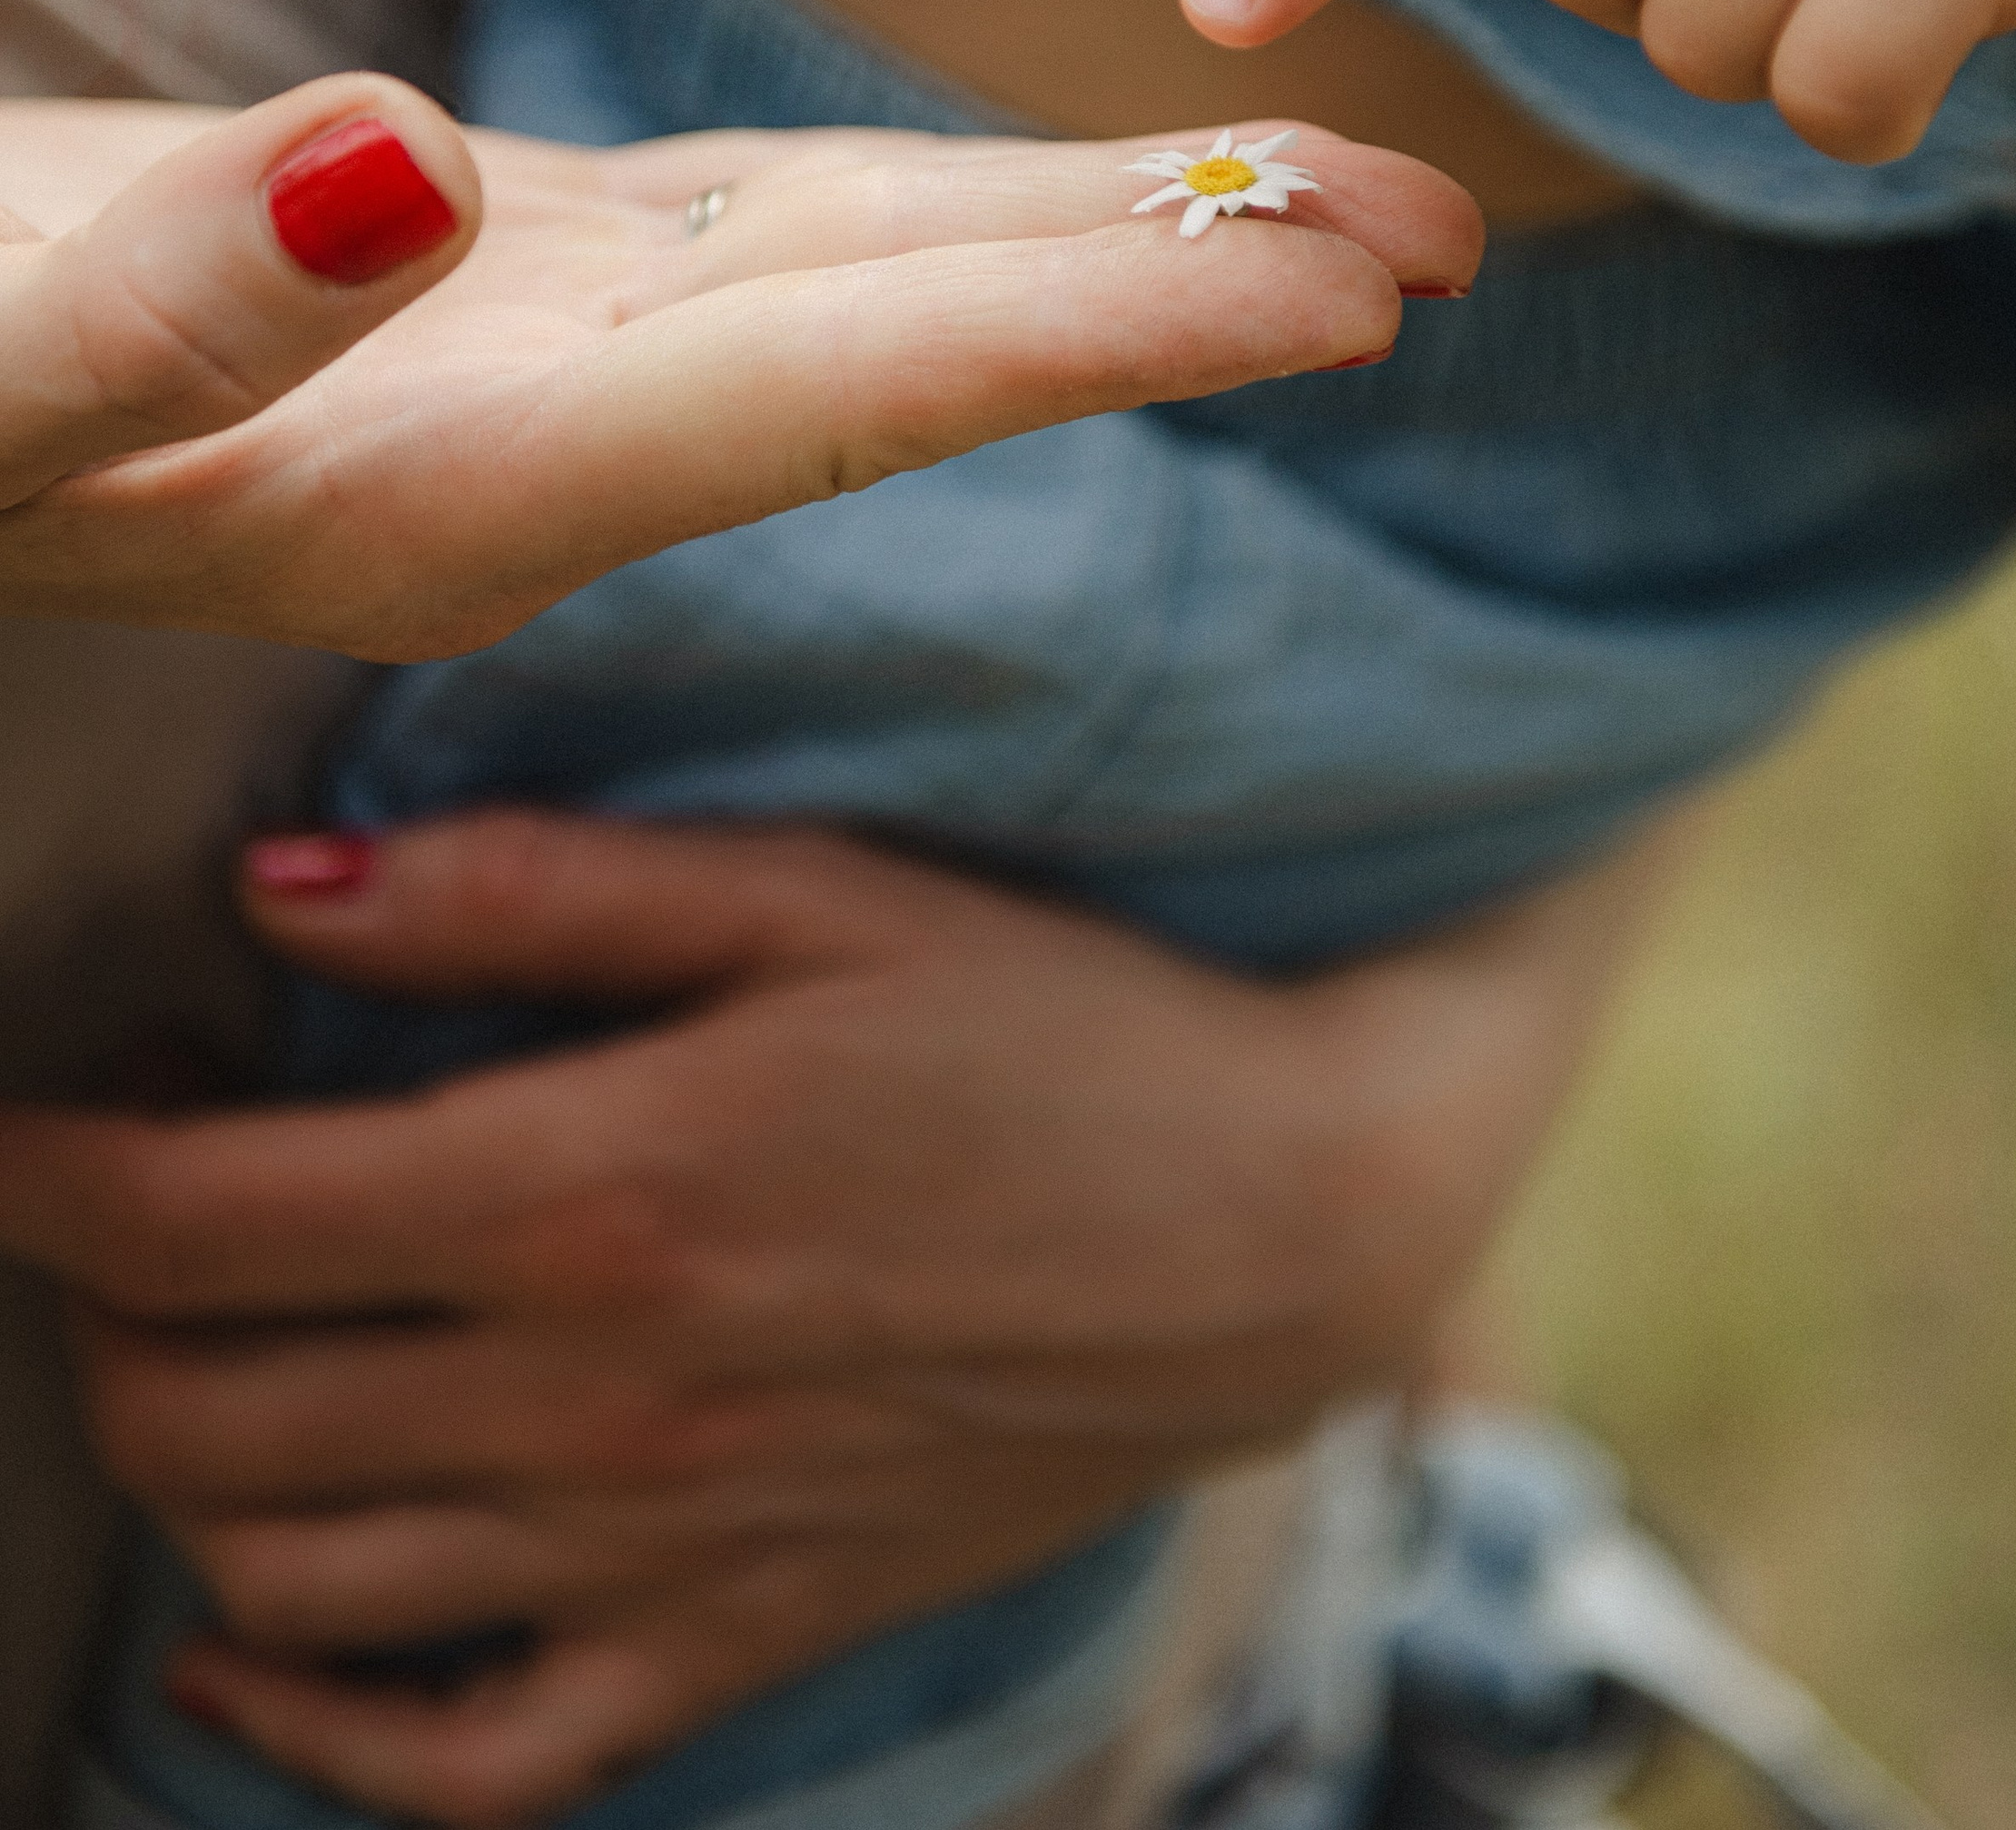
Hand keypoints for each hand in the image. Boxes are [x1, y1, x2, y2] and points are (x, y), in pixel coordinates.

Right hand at [0, 103, 1478, 655]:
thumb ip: (168, 311)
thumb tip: (389, 163)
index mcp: (466, 473)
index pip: (855, 391)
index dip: (1110, 331)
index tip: (1351, 288)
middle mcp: (550, 436)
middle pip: (930, 348)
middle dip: (1186, 291)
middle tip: (1453, 232)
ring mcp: (542, 362)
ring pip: (882, 283)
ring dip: (1106, 239)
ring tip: (1331, 196)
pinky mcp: (505, 279)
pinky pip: (782, 240)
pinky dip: (944, 208)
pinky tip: (1057, 194)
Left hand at [0, 811, 1665, 1826]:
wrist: (1277, 1220)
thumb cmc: (1051, 1018)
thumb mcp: (815, 890)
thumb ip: (536, 887)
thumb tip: (284, 886)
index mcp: (596, 1186)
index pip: (203, 1220)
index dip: (56, 1167)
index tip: (25, 1114)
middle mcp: (595, 1397)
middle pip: (207, 1407)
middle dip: (95, 1306)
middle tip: (118, 1202)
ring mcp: (658, 1548)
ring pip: (288, 1581)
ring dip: (175, 1473)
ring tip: (186, 1356)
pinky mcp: (734, 1637)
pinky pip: (467, 1761)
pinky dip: (313, 1727)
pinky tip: (252, 1636)